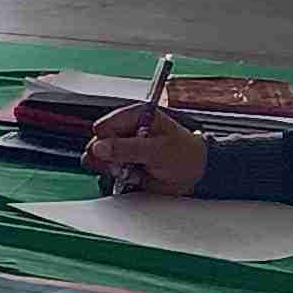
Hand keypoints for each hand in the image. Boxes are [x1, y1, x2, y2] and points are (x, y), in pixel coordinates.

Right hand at [83, 107, 209, 193]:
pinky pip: (105, 170)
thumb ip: (127, 148)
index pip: (104, 126)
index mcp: (136, 116)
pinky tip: (131, 176)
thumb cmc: (185, 155)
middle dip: (109, 158)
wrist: (195, 174)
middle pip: (97, 143)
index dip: (107, 142)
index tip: (120, 153)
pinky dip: (115, 176)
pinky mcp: (122, 162)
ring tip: (131, 171)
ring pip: (98, 158)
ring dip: (112, 169)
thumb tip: (99, 147)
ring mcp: (123, 147)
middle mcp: (126, 129)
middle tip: (126, 165)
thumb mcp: (158, 150)